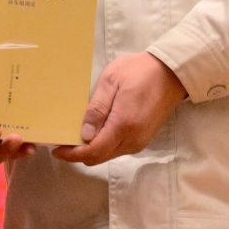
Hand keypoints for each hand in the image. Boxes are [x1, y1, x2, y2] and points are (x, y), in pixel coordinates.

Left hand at [53, 53, 187, 166]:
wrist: (172, 73)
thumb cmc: (140, 71)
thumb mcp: (112, 81)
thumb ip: (97, 109)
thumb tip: (84, 135)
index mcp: (124, 125)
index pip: (93, 151)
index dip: (72, 154)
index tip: (57, 149)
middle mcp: (133, 140)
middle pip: (99, 157)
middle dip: (78, 154)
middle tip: (62, 141)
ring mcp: (140, 141)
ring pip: (108, 155)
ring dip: (91, 149)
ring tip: (76, 134)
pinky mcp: (143, 139)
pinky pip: (117, 148)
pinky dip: (103, 145)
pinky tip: (95, 131)